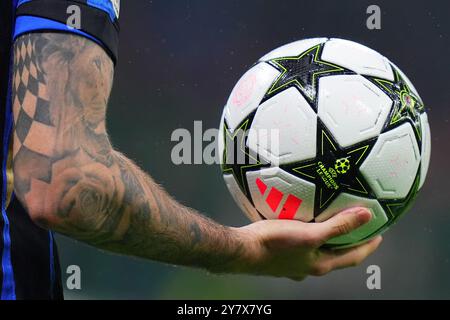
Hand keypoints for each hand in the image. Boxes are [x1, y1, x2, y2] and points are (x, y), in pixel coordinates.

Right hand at [233, 207, 381, 280]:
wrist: (242, 250)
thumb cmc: (274, 243)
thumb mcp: (310, 234)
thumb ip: (338, 226)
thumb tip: (366, 216)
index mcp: (320, 265)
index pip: (352, 257)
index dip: (368, 246)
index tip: (379, 234)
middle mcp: (309, 267)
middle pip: (336, 254)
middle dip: (349, 242)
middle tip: (359, 226)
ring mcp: (294, 263)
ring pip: (318, 250)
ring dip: (329, 239)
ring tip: (332, 221)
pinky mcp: (281, 255)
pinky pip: (302, 244)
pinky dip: (309, 234)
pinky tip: (301, 222)